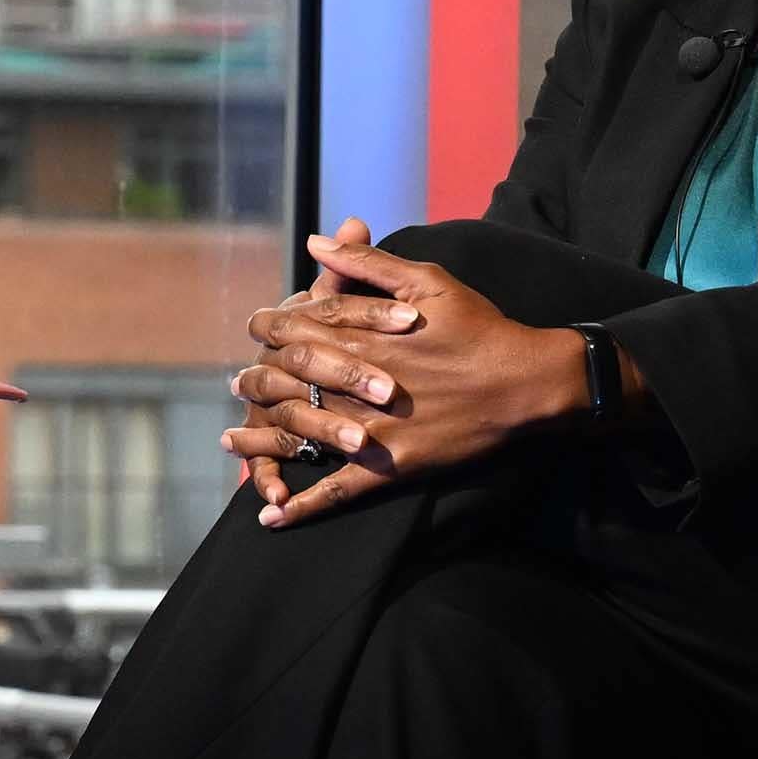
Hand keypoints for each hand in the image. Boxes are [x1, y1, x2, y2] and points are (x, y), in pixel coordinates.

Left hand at [224, 232, 588, 530]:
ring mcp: (368, 427)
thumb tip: (318, 240)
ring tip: (231, 442)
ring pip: (297, 434)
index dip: (269, 328)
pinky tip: (271, 518)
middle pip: (285, 380)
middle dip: (254, 381)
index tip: (254, 329)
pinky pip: (337, 490)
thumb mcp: (427, 280)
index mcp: (360, 334)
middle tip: (236, 386)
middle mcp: (354, 381)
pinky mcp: (390, 465)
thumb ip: (368, 262)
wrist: (526, 383)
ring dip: (257, 441)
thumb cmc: (480, 326)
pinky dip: (302, 506)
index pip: (295, 328)